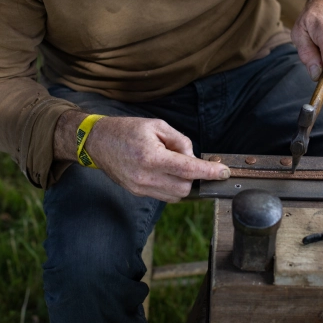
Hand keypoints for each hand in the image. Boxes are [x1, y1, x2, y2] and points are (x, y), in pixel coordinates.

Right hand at [85, 116, 229, 201]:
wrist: (97, 142)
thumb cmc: (127, 129)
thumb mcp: (157, 125)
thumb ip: (180, 141)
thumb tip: (194, 158)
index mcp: (151, 157)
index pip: (188, 169)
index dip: (209, 172)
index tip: (224, 172)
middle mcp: (146, 177)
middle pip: (185, 187)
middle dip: (194, 175)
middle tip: (186, 158)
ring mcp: (140, 188)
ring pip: (176, 196)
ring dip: (183, 182)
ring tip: (172, 164)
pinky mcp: (137, 193)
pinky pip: (164, 196)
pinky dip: (172, 186)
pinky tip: (165, 171)